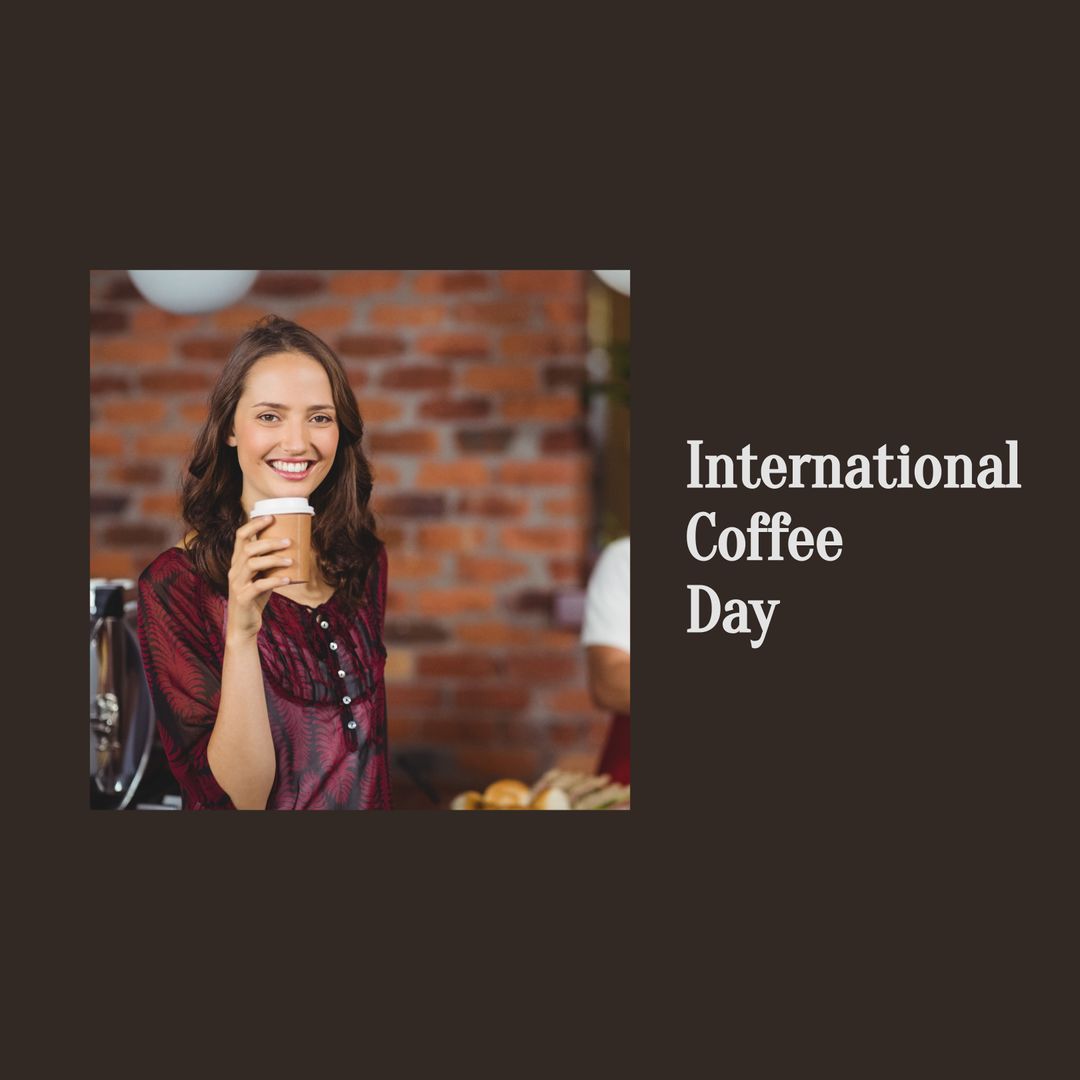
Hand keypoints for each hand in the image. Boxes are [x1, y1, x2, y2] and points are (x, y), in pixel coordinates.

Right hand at [225, 515, 291, 643]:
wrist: (243, 625)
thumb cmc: (255, 598)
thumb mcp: (262, 577)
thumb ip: (270, 564)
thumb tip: (294, 550)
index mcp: (238, 562)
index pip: (241, 536)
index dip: (254, 524)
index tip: (271, 517)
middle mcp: (234, 570)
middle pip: (248, 548)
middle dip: (269, 542)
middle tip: (289, 541)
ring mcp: (237, 584)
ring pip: (252, 564)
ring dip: (273, 559)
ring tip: (291, 561)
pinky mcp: (243, 598)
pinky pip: (259, 585)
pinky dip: (275, 581)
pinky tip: (288, 580)